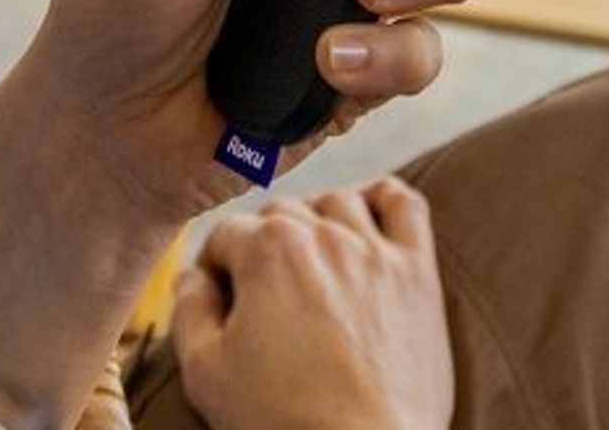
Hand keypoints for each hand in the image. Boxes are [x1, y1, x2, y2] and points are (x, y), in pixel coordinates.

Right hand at [172, 179, 453, 429]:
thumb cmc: (283, 422)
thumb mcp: (207, 374)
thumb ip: (191, 312)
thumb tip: (192, 277)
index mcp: (268, 252)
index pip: (226, 234)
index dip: (215, 268)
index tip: (220, 300)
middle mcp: (324, 235)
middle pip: (280, 213)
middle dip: (262, 245)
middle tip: (261, 293)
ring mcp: (376, 250)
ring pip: (338, 201)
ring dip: (317, 220)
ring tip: (309, 261)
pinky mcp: (418, 272)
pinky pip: (406, 205)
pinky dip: (385, 200)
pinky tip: (370, 218)